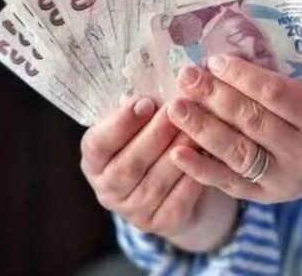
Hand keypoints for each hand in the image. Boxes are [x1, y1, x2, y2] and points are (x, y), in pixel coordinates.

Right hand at [80, 97, 206, 237]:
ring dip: (179, 152)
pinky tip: (208, 154)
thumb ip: (141, 109)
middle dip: (156, 134)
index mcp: (94, 161)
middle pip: (130, 164)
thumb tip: (161, 77)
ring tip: (198, 127)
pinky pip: (179, 198)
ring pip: (157, 181)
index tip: (145, 101)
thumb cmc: (152, 143)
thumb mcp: (138, 126)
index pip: (98, 144)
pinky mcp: (162, 223)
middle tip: (179, 109)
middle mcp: (108, 190)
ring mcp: (134, 211)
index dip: (120, 124)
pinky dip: (194, 175)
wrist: (172, 189)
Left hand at [165, 55, 301, 203]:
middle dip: (215, 97)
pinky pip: (229, 183)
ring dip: (203, 128)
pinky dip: (201, 168)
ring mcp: (284, 178)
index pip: (274, 94)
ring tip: (177, 108)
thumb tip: (220, 63)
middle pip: (252, 121)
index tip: (213, 61)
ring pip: (238, 152)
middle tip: (186, 77)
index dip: (241, 76)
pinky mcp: (266, 197)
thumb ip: (274, 84)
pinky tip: (177, 152)